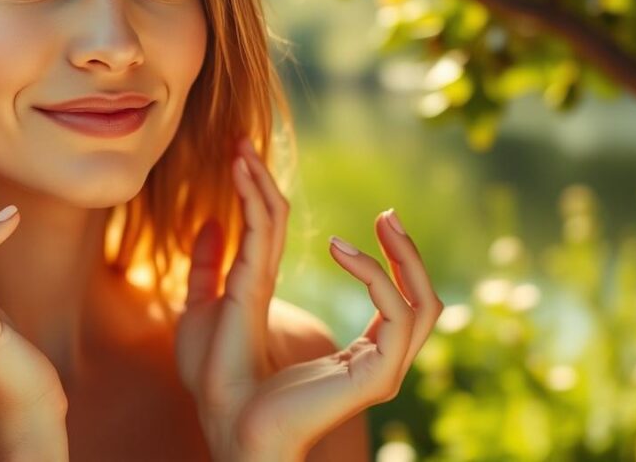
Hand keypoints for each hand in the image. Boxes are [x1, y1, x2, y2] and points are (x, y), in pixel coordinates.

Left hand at [175, 136, 442, 460]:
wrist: (227, 420)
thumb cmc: (223, 376)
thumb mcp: (224, 303)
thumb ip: (223, 265)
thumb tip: (212, 222)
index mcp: (356, 352)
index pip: (398, 301)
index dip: (391, 258)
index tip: (377, 219)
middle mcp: (376, 360)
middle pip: (423, 301)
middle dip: (410, 254)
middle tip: (387, 214)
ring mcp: (379, 369)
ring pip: (424, 306)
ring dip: (405, 257)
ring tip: (380, 221)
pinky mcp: (374, 375)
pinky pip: (397, 316)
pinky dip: (374, 275)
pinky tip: (338, 247)